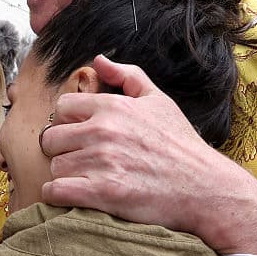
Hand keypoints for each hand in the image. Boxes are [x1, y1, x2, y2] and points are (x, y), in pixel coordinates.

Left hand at [40, 55, 256, 255]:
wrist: (204, 187)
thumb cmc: (181, 144)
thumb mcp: (159, 99)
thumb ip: (127, 75)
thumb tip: (98, 60)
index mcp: (112, 106)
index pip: (62, 107)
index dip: (68, 121)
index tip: (79, 134)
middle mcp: (102, 131)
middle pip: (52, 138)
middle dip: (62, 149)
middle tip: (79, 159)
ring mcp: (101, 162)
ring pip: (55, 166)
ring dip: (65, 174)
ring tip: (84, 179)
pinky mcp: (102, 193)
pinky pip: (56, 190)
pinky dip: (58, 194)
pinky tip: (72, 195)